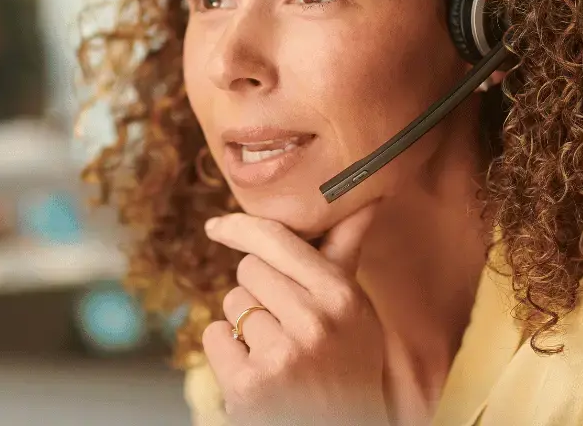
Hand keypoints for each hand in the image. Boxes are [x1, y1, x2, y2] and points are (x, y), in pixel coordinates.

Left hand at [202, 204, 388, 425]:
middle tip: (286, 326)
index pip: (276, 240)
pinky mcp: (250, 384)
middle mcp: (315, 322)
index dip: (241, 228)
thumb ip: (345, 252)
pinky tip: (258, 371)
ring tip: (277, 353)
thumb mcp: (354, 309)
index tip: (217, 226)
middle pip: (248, 270)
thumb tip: (368, 197)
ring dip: (244, 326)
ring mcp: (282, 355)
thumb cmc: (346, 364)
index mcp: (342, 296)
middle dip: (259, 294)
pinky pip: (214, 335)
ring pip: (232, 304)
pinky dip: (226, 353)